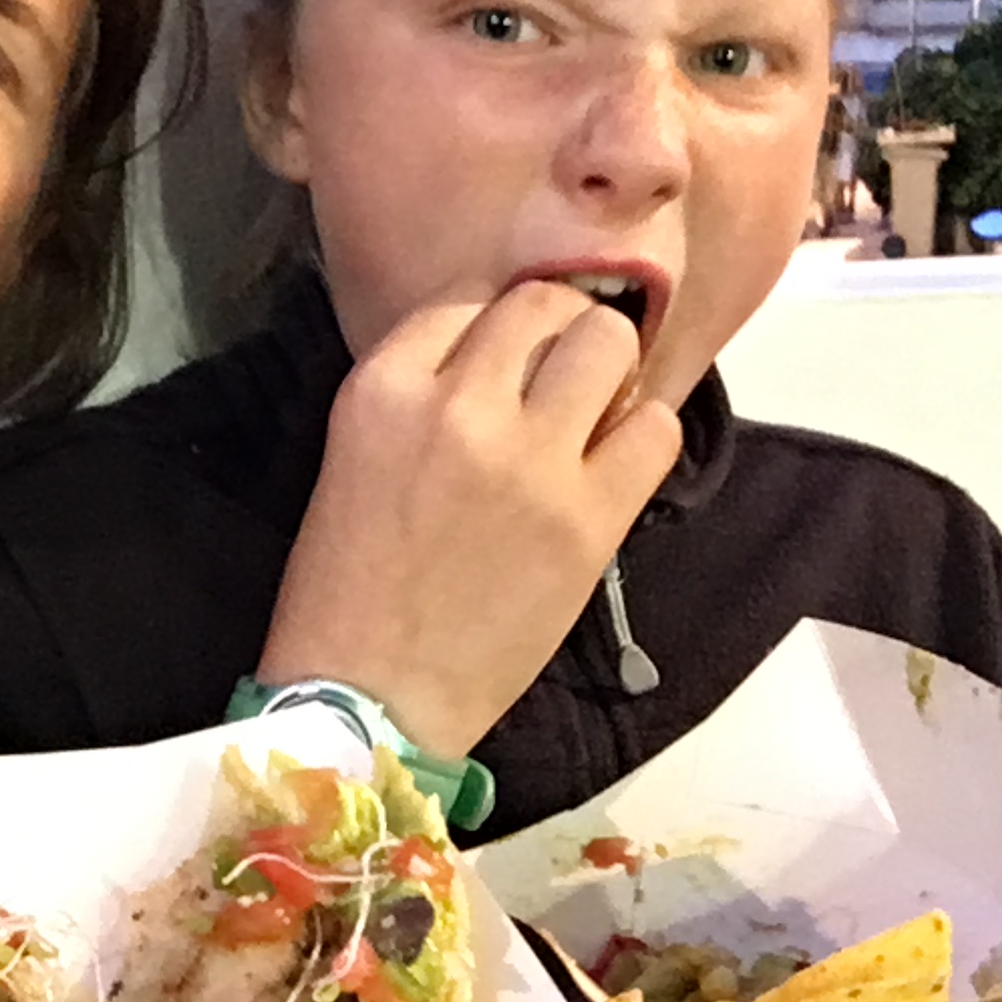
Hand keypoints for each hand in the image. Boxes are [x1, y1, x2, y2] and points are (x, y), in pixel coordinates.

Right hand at [256, 284, 682, 756]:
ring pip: (609, 345)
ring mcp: (531, 460)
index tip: (502, 360)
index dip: (493, 327)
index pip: (466, 301)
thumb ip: (419, 392)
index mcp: (383, 389)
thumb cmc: (346, 589)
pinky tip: (616, 459)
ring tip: (593, 409)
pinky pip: (655, 429)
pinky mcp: (589, 518)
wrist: (371, 700)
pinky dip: (643, 433)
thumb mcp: (354, 457)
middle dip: (559, 328)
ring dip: (608, 368)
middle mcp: (460, 407)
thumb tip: (500, 353)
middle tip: (559, 373)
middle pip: (545, 303)